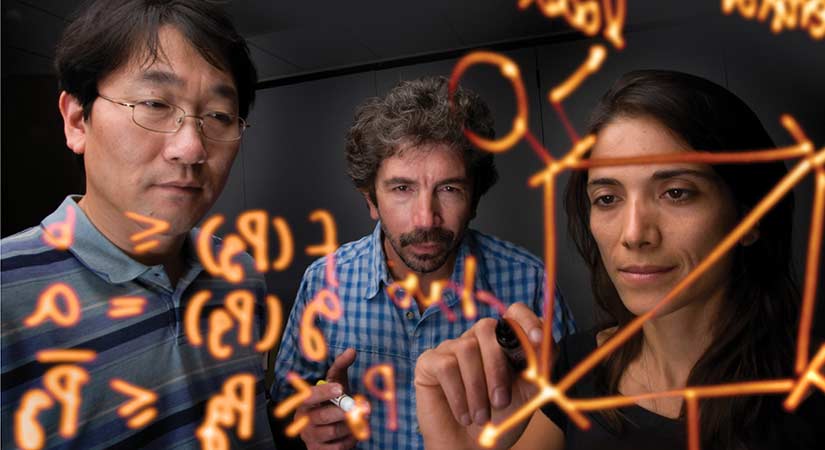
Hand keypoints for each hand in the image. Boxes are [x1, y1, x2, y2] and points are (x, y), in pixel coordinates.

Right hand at [297, 348, 359, 449]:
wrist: (327, 430)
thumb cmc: (332, 402)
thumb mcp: (336, 383)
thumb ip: (341, 366)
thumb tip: (352, 350)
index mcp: (304, 401)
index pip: (309, 396)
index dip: (324, 392)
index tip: (340, 388)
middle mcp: (303, 419)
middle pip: (322, 416)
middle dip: (344, 411)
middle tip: (363, 408)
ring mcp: (310, 437)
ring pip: (333, 432)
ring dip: (351, 426)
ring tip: (361, 419)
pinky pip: (338, 447)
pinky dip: (350, 441)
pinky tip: (355, 434)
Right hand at [414, 303, 543, 448]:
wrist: (471, 448)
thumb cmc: (500, 420)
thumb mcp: (529, 394)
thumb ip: (539, 366)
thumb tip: (545, 341)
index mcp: (503, 343)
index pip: (514, 313)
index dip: (526, 320)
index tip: (538, 340)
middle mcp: (477, 340)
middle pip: (487, 329)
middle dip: (497, 367)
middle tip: (500, 401)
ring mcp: (451, 348)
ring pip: (466, 349)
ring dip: (477, 389)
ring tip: (480, 417)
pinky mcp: (429, 362)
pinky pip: (446, 365)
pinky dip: (458, 394)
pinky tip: (464, 414)